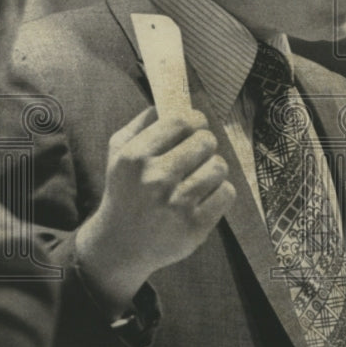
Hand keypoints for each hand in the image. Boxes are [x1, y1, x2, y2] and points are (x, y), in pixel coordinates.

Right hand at [76, 107, 234, 314]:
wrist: (120, 245)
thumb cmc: (125, 191)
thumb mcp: (119, 153)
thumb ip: (142, 123)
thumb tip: (171, 101)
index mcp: (135, 157)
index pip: (182, 121)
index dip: (195, 121)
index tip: (195, 127)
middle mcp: (155, 180)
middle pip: (206, 141)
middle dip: (205, 145)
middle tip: (197, 155)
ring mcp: (176, 205)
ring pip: (219, 166)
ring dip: (213, 169)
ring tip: (199, 177)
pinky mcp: (194, 227)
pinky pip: (226, 193)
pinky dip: (220, 193)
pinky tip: (204, 197)